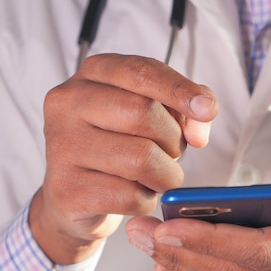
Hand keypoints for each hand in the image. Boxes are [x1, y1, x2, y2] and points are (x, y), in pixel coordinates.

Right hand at [30, 54, 217, 263]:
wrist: (73, 195)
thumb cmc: (120, 144)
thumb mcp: (155, 113)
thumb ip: (186, 109)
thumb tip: (198, 134)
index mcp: (95, 72)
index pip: (142, 71)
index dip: (180, 90)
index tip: (208, 110)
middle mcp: (69, 102)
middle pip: (143, 113)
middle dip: (173, 139)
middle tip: (172, 152)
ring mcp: (63, 145)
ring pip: (141, 158)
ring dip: (166, 174)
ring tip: (158, 176)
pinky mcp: (67, 189)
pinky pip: (130, 196)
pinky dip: (146, 199)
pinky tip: (136, 195)